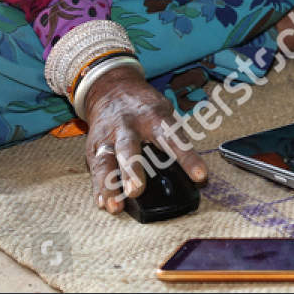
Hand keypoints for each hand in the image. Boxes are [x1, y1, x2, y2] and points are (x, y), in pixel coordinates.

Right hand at [84, 64, 207, 213]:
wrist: (111, 88)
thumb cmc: (145, 107)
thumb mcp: (165, 112)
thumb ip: (174, 138)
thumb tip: (194, 172)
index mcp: (154, 116)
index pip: (174, 138)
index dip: (188, 157)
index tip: (200, 176)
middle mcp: (127, 125)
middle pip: (129, 147)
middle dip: (131, 170)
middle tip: (136, 191)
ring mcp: (107, 136)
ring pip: (105, 161)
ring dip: (109, 185)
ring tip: (115, 206)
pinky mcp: (93, 147)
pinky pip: (95, 169)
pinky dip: (98, 188)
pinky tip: (103, 203)